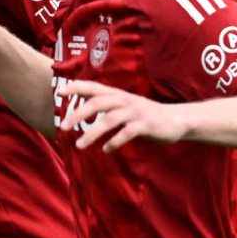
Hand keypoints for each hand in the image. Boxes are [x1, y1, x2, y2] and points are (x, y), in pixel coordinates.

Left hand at [61, 79, 189, 152]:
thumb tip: (81, 103)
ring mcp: (136, 112)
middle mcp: (125, 101)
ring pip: (110, 119)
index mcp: (118, 95)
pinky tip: (106, 150)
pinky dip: (115, 141)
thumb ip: (105, 104)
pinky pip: (128, 132)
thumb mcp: (124, 106)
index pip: (94, 88)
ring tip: (79, 145)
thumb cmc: (144, 115)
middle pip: (98, 103)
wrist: (176, 120)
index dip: (77, 87)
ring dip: (93, 132)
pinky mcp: (146, 125)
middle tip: (64, 128)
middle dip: (79, 114)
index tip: (60, 92)